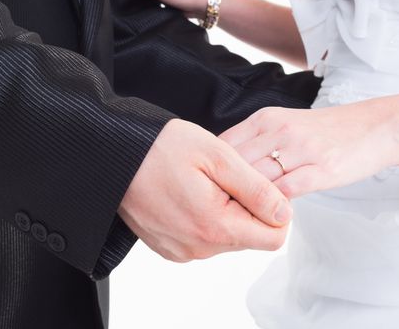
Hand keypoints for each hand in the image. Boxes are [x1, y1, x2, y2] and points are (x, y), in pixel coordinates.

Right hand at [120, 119, 292, 261]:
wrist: (114, 155)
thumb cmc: (161, 148)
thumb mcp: (218, 157)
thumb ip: (256, 189)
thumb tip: (283, 214)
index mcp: (215, 227)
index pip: (274, 237)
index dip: (274, 208)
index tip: (255, 184)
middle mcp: (198, 248)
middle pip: (248, 236)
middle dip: (245, 208)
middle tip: (219, 177)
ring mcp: (180, 250)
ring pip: (225, 237)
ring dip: (223, 212)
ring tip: (198, 183)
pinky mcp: (168, 247)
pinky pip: (201, 238)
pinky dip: (202, 218)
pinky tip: (185, 194)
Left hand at [219, 97, 398, 198]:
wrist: (370, 128)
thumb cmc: (320, 131)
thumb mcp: (280, 123)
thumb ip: (252, 140)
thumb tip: (220, 164)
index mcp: (265, 119)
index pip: (224, 145)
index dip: (212, 169)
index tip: (208, 186)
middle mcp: (280, 131)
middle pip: (237, 164)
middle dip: (224, 188)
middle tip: (217, 207)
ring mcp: (302, 149)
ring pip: (258, 179)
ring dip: (245, 200)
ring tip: (237, 214)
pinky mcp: (322, 169)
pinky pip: (286, 191)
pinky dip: (272, 205)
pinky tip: (266, 213)